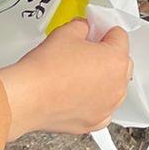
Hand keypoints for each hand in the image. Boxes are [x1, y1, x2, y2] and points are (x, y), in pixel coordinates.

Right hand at [0, 20, 131, 139]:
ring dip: (103, 80)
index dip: (104, 31)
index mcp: (116, 60)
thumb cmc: (46, 68)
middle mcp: (118, 86)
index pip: (120, 37)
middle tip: (85, 52)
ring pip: (113, 87)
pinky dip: (94, 101)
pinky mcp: (94, 122)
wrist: (27, 98)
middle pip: (121, 63)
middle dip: (106, 55)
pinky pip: (102, 108)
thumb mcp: (65, 33)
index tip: (95, 32)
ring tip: (78, 74)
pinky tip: (78, 94)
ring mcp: (108, 107)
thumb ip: (81, 27)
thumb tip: (83, 29)